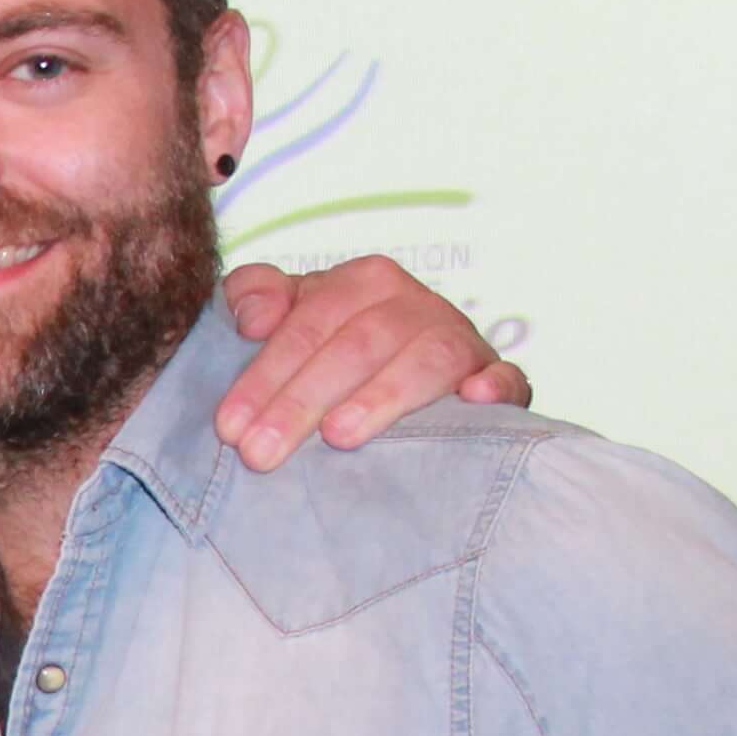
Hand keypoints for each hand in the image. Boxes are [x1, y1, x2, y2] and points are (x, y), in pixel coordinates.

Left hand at [214, 255, 531, 468]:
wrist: (406, 367)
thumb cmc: (332, 346)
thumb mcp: (289, 314)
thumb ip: (256, 296)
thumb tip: (252, 319)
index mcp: (363, 282)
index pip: (309, 323)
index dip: (264, 375)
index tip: (229, 427)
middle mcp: (415, 303)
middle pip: (358, 345)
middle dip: (302, 401)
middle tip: (260, 453)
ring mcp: (461, 340)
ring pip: (426, 360)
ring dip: (382, 397)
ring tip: (339, 437)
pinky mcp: (496, 378)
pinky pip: (507, 378)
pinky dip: (496, 386)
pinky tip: (473, 400)